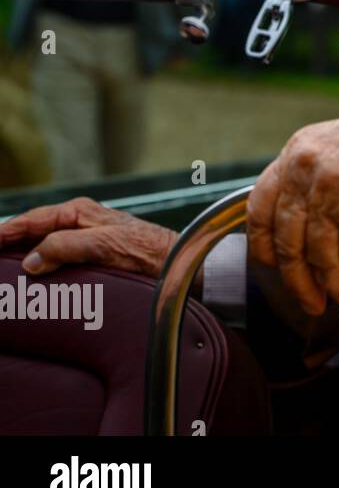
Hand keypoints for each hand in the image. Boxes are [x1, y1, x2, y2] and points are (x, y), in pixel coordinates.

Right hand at [0, 196, 177, 277]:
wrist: (173, 261)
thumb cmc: (144, 250)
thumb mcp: (103, 245)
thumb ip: (65, 247)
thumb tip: (30, 259)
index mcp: (77, 212)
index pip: (30, 220)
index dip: (4, 232)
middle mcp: (77, 221)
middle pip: (32, 231)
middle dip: (7, 242)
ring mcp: (82, 236)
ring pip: (42, 244)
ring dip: (21, 254)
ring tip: (3, 268)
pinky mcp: (89, 252)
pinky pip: (55, 256)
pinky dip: (38, 263)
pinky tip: (29, 274)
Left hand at [246, 90, 338, 316]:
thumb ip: (315, 179)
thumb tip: (301, 229)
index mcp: (298, 152)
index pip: (260, 207)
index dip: (264, 244)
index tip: (273, 266)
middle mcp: (309, 170)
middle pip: (289, 242)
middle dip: (300, 282)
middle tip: (312, 303)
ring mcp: (335, 190)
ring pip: (323, 257)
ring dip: (337, 286)